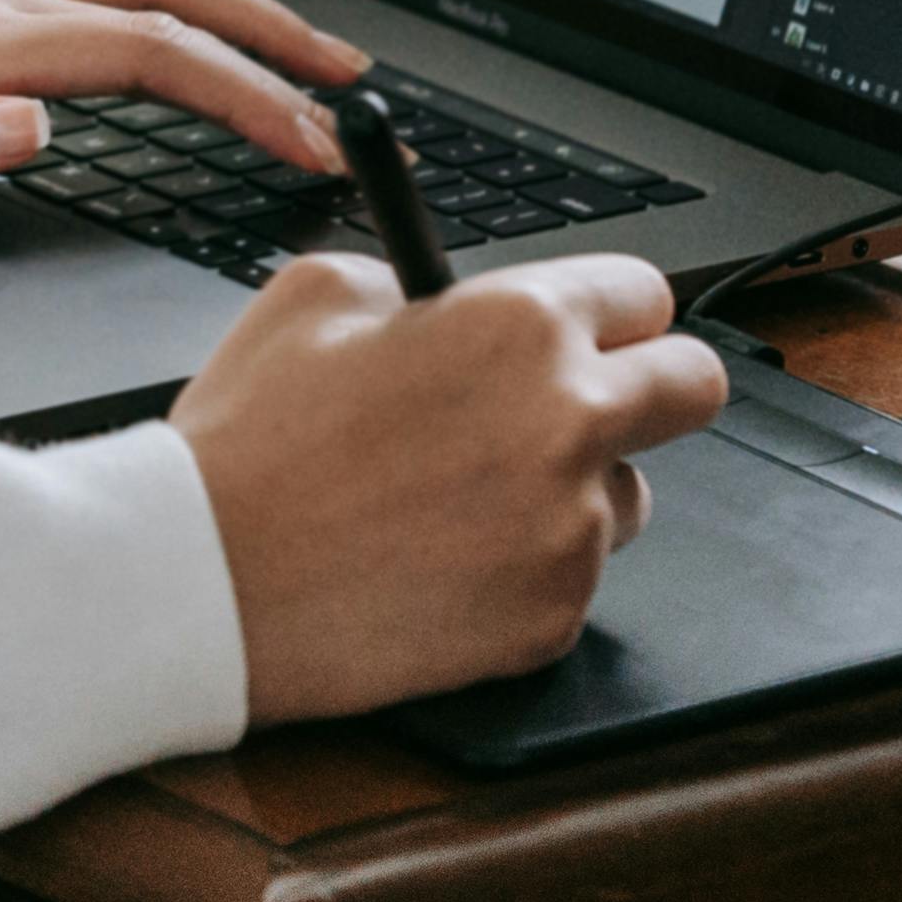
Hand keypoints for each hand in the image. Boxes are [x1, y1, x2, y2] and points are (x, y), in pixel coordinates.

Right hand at [170, 249, 726, 717]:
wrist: (205, 583)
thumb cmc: (249, 440)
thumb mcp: (313, 295)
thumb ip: (409, 282)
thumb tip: (441, 303)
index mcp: (520, 325)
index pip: (645, 294)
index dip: (611, 310)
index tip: (595, 329)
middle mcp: (569, 422)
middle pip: (696, 387)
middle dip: (654, 385)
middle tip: (591, 401)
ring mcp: (570, 532)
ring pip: (629, 498)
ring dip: (575, 492)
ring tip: (464, 499)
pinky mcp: (551, 620)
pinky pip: (570, 581)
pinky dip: (522, 572)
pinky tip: (437, 562)